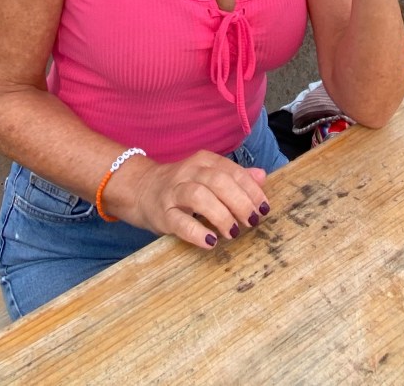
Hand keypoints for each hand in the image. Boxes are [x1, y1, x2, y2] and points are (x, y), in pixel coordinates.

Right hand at [127, 150, 270, 249]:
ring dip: (221, 215)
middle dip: (239, 202)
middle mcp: (189, 172)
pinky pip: (179, 222)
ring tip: (233, 232)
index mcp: (204, 161)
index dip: (251, 190)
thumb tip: (262, 177)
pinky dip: (197, 232)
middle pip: (218, 182)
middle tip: (252, 221)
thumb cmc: (182, 185)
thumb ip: (235, 176)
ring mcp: (173, 192)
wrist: (140, 188)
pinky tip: (211, 242)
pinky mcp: (162, 213)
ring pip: (199, 197)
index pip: (232, 171)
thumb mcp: (208, 175)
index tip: (264, 208)